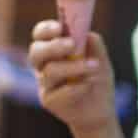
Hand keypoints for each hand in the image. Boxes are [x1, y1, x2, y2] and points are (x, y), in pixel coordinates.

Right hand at [28, 20, 117, 137]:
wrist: (100, 110)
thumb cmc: (97, 80)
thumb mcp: (101, 59)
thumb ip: (94, 45)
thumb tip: (87, 33)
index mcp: (53, 49)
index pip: (40, 35)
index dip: (46, 29)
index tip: (60, 27)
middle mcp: (44, 65)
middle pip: (36, 52)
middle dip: (53, 46)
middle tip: (72, 45)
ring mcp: (44, 84)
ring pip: (50, 71)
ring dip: (74, 67)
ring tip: (94, 66)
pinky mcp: (48, 100)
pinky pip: (58, 91)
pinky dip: (77, 87)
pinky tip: (89, 85)